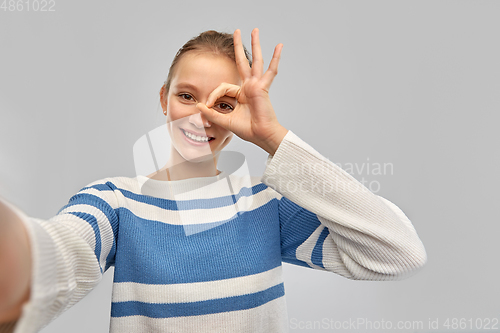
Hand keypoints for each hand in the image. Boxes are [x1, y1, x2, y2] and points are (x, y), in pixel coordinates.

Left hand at [196, 28, 287, 155]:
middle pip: (242, 62)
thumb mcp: (224, 120)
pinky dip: (275, 58)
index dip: (213, 95)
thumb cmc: (247, 130)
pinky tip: (279, 46)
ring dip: (255, 44)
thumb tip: (198, 106)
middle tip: (237, 32)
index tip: (208, 106)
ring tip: (254, 30)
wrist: (260, 135)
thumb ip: (211, 113)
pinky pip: (271, 70)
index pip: (223, 87)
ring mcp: (257, 85)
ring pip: (255, 61)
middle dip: (238, 47)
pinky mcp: (263, 87)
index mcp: (240, 95)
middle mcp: (249, 87)